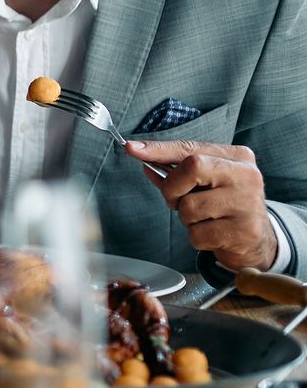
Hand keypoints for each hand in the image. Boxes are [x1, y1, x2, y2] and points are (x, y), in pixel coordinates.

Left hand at [126, 139, 277, 268]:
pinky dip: (197, 238)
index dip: (158, 148)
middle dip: (173, 188)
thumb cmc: (223, 206)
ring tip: (205, 219)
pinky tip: (213, 234)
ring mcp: (248, 202)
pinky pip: (197, 234)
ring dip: (187, 219)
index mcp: (237, 157)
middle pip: (192, 167)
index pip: (191, 148)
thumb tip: (144, 161)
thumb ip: (176, 172)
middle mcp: (247, 175)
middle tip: (179, 201)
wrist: (256, 240)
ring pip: (190, 206)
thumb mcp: (204, 184)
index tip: (131, 147)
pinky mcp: (245, 230)